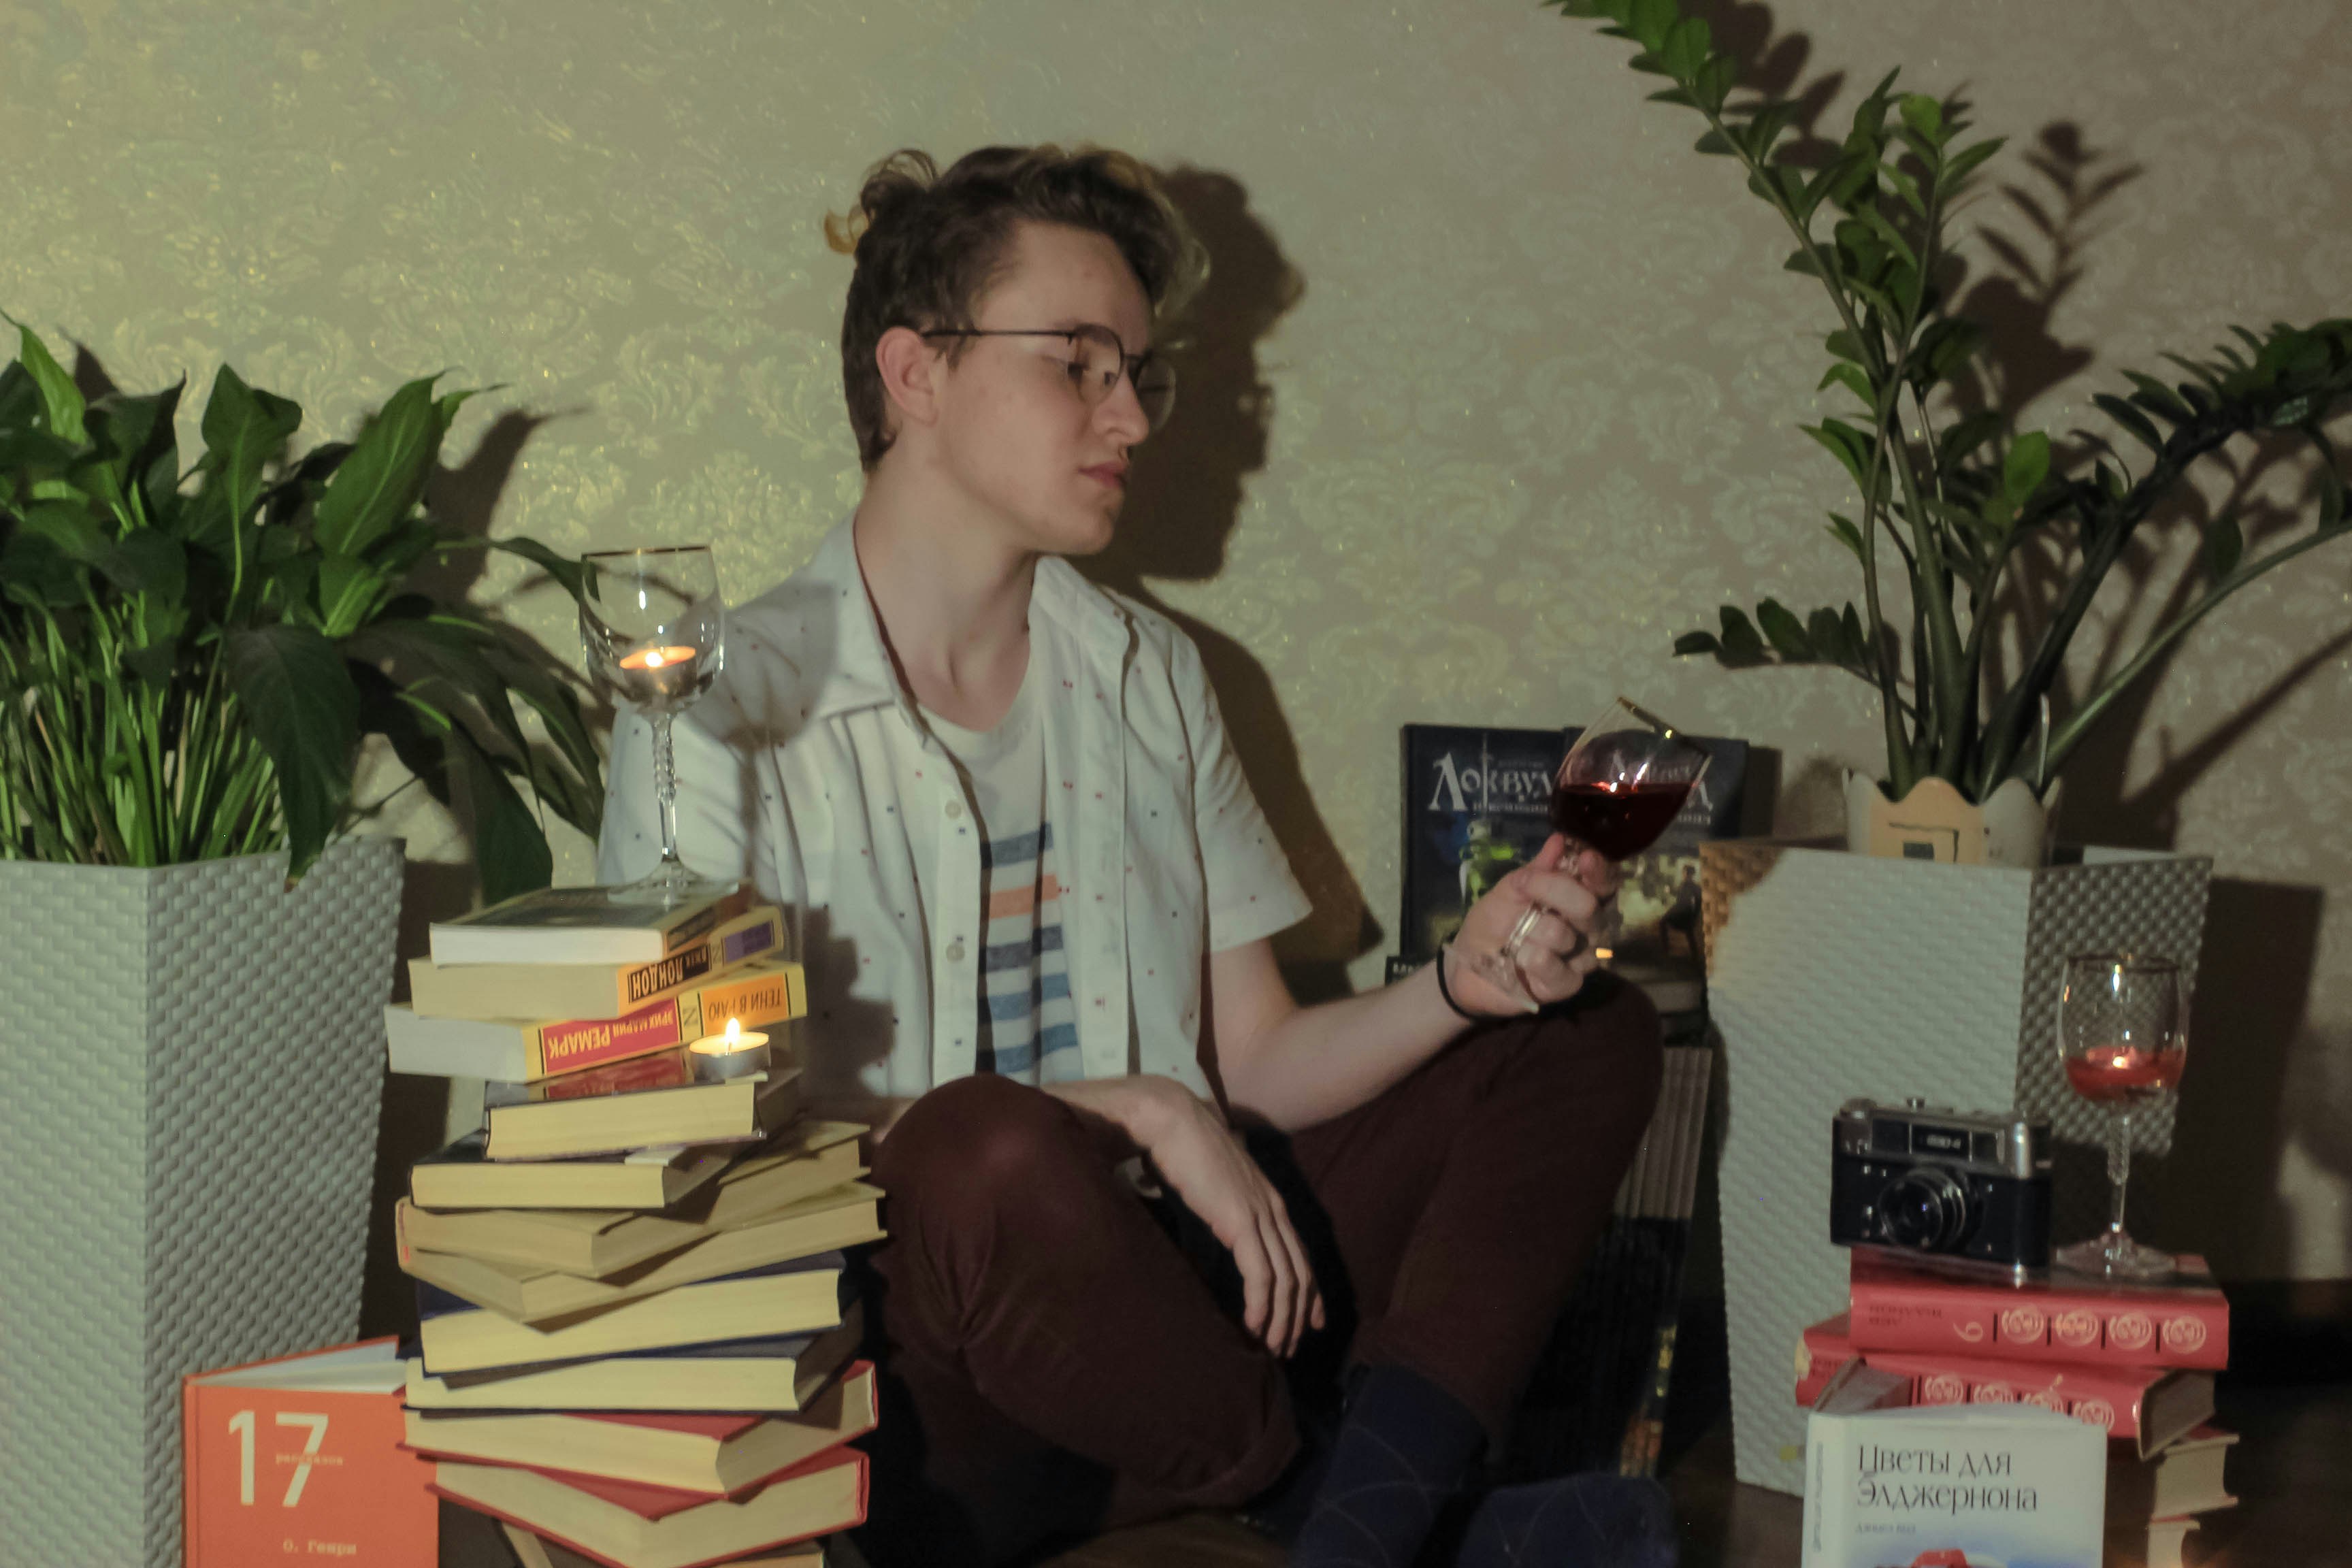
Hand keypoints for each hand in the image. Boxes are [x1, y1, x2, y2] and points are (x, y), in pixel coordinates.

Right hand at [1140, 1083, 1324, 1356]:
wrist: (1170, 1119)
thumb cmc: (1181, 1151)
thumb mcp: (1210, 1190)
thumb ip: (1219, 1216)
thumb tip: (1210, 1243)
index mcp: (1269, 1200)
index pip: (1299, 1254)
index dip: (1308, 1292)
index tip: (1309, 1322)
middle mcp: (1273, 1208)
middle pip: (1299, 1272)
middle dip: (1297, 1315)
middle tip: (1287, 1348)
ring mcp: (1260, 1214)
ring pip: (1285, 1279)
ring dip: (1280, 1319)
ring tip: (1271, 1348)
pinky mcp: (1240, 1221)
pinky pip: (1260, 1274)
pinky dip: (1261, 1305)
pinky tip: (1254, 1327)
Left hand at [1449, 832, 1617, 1014]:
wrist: (1466, 964)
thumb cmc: (1492, 922)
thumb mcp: (1509, 890)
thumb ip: (1536, 869)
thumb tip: (1559, 841)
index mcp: (1576, 898)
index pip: (1603, 883)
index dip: (1598, 871)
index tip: (1585, 859)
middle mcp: (1586, 927)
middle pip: (1592, 908)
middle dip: (1557, 898)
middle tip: (1530, 900)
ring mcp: (1579, 958)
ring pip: (1568, 938)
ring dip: (1532, 933)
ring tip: (1514, 938)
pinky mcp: (1567, 986)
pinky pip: (1560, 971)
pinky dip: (1535, 961)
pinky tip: (1520, 959)